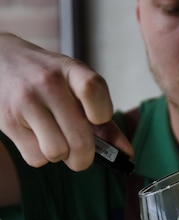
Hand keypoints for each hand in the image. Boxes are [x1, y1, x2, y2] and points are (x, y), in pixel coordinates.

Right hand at [0, 33, 132, 170]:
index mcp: (71, 70)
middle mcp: (47, 83)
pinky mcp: (8, 121)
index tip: (97, 120)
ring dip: (60, 155)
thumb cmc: (46, 79)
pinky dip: (40, 156)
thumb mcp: (75, 87)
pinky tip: (36, 137)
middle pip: (80, 140)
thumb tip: (126, 153)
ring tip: (55, 140)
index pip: (92, 88)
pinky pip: (36, 158)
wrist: (0, 60)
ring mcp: (25, 101)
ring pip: (57, 153)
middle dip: (84, 158)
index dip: (101, 114)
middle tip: (81, 156)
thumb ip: (102, 120)